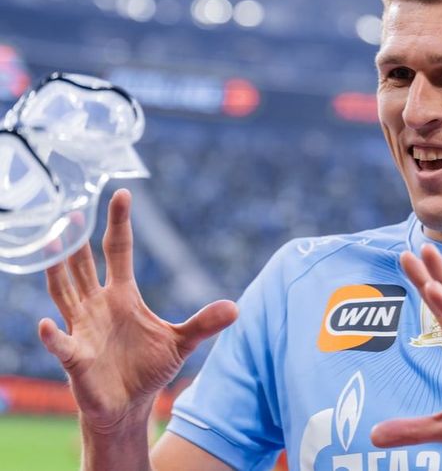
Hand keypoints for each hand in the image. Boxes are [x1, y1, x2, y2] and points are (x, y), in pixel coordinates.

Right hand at [38, 189, 237, 432]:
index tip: (123, 194)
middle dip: (77, 240)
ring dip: (56, 270)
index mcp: (122, 295)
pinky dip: (54, 335)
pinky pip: (61, 344)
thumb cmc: (149, 368)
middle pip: (83, 265)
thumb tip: (236, 307)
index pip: (118, 250)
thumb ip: (204, 323)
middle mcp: (97, 305)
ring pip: (63, 293)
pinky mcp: (76, 358)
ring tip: (50, 244)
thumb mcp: (182, 342)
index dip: (119, 223)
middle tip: (71, 210)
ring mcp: (82, 329)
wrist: (130, 405)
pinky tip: (47, 325)